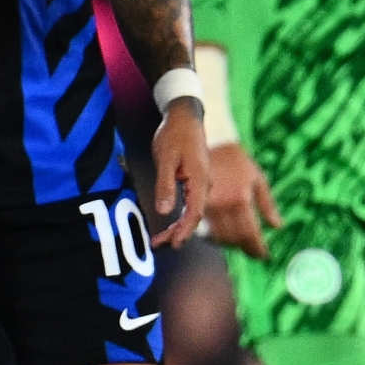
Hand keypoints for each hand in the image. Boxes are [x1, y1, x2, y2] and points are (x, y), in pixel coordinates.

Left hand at [151, 99, 209, 246]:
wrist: (185, 118)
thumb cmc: (175, 135)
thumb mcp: (165, 159)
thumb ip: (165, 185)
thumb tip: (164, 212)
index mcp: (201, 179)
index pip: (196, 212)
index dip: (185, 230)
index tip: (174, 244)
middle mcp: (206, 185)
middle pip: (196, 217)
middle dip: (178, 235)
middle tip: (158, 246)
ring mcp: (203, 185)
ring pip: (193, 213)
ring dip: (178, 229)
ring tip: (159, 241)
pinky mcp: (196, 184)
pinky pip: (192, 206)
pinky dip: (181, 219)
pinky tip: (171, 228)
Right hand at [205, 142, 283, 258]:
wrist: (210, 143)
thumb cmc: (238, 161)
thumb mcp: (257, 178)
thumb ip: (268, 205)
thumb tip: (278, 227)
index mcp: (241, 199)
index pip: (250, 233)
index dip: (257, 248)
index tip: (264, 256)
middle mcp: (222, 205)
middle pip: (233, 239)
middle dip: (245, 248)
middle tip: (255, 251)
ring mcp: (207, 206)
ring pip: (218, 237)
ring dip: (230, 245)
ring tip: (242, 245)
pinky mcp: (196, 204)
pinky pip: (205, 229)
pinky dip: (216, 237)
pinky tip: (225, 237)